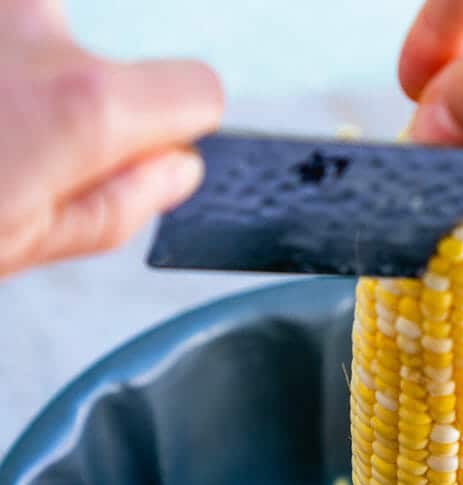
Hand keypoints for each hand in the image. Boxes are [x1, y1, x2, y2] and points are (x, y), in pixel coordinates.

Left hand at [0, 0, 222, 276]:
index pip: (199, 90)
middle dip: (75, 106)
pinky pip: (16, 28)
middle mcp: (41, 27)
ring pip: (47, 39)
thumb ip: (120, 207)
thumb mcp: (27, 239)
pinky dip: (4, 63)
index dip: (177, 129)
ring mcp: (7, 5)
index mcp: (84, 105)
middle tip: (12, 153)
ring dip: (21, 80)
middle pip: (110, 67)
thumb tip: (176, 171)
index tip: (140, 151)